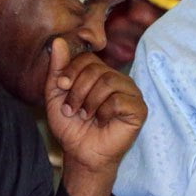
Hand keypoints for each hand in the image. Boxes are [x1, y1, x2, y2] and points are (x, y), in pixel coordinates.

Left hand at [45, 37, 146, 195]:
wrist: (80, 154)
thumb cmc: (72, 126)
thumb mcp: (57, 95)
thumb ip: (58, 69)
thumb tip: (58, 41)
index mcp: (101, 73)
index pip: (88, 58)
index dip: (71, 71)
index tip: (62, 88)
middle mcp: (118, 79)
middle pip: (97, 70)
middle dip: (78, 91)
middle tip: (73, 109)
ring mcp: (131, 93)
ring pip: (108, 82)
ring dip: (89, 102)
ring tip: (86, 116)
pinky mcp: (139, 109)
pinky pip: (119, 100)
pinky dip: (104, 112)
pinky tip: (103, 121)